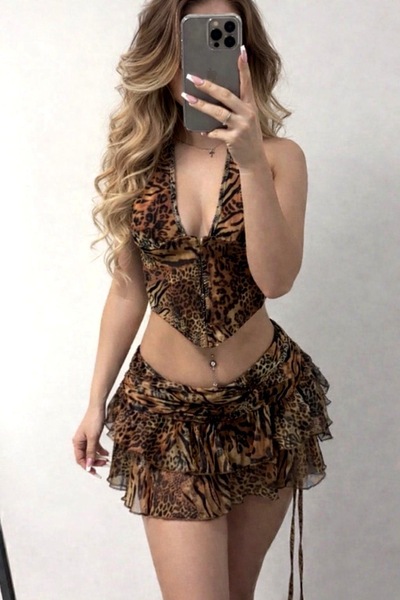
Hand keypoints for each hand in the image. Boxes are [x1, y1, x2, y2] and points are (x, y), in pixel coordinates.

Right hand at [72, 407, 108, 477]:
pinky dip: (100, 450)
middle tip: (104, 464)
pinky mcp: (92, 435)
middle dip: (94, 462)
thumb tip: (88, 465)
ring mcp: (86, 439)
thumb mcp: (93, 438)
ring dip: (98, 457)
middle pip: (86, 457)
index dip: (86, 466)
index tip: (94, 472)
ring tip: (106, 460)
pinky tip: (106, 453)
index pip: (80, 459)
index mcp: (77, 443)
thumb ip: (91, 452)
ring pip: (91, 452)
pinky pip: (95, 446)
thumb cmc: (94, 420)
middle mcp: (80, 442)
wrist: (98, 407)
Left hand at [182, 46, 264, 169]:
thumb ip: (236, 106)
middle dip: (208, 86)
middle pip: (226, 95)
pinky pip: (215, 132)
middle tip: (193, 78)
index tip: (240, 50)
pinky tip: (201, 130)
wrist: (254, 159)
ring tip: (187, 98)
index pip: (247, 82)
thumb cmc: (247, 136)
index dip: (244, 67)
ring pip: (218, 113)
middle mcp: (248, 114)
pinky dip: (207, 131)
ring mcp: (241, 127)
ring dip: (201, 105)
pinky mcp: (233, 140)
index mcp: (251, 105)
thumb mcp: (246, 118)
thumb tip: (215, 93)